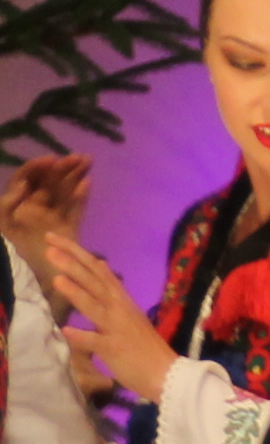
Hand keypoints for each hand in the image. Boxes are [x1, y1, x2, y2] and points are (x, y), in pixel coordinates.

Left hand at [0, 156, 86, 273]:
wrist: (27, 285)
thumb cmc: (10, 253)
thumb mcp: (1, 225)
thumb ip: (7, 204)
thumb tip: (25, 184)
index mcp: (16, 206)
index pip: (27, 179)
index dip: (38, 168)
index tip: (51, 160)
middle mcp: (34, 209)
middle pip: (49, 183)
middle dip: (63, 168)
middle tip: (78, 157)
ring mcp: (52, 219)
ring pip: (64, 193)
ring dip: (75, 176)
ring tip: (87, 161)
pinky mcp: (68, 230)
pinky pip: (75, 210)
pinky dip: (81, 197)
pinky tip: (87, 184)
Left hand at [39, 238, 173, 402]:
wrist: (168, 375)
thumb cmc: (145, 349)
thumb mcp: (128, 316)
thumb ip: (111, 295)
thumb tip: (101, 268)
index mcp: (123, 302)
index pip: (98, 271)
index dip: (77, 254)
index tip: (55, 239)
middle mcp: (120, 310)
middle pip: (94, 282)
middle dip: (72, 264)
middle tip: (50, 246)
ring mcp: (118, 329)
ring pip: (95, 307)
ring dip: (76, 293)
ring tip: (57, 278)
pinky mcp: (115, 350)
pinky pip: (97, 342)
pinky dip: (82, 336)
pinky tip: (66, 330)